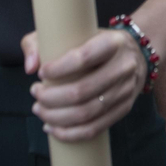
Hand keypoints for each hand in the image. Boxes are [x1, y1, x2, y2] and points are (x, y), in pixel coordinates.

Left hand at [22, 29, 145, 141]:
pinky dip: (70, 133)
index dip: (58, 69)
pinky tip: (52, 128)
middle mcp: (123, 66)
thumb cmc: (94, 41)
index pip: (83, 58)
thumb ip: (40, 42)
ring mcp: (125, 90)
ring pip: (87, 113)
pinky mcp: (124, 108)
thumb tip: (30, 67)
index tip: (41, 72)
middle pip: (82, 91)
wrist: (135, 53)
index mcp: (112, 43)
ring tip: (39, 110)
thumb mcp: (70, 31)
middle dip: (51, 97)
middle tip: (35, 93)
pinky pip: (96, 128)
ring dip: (57, 117)